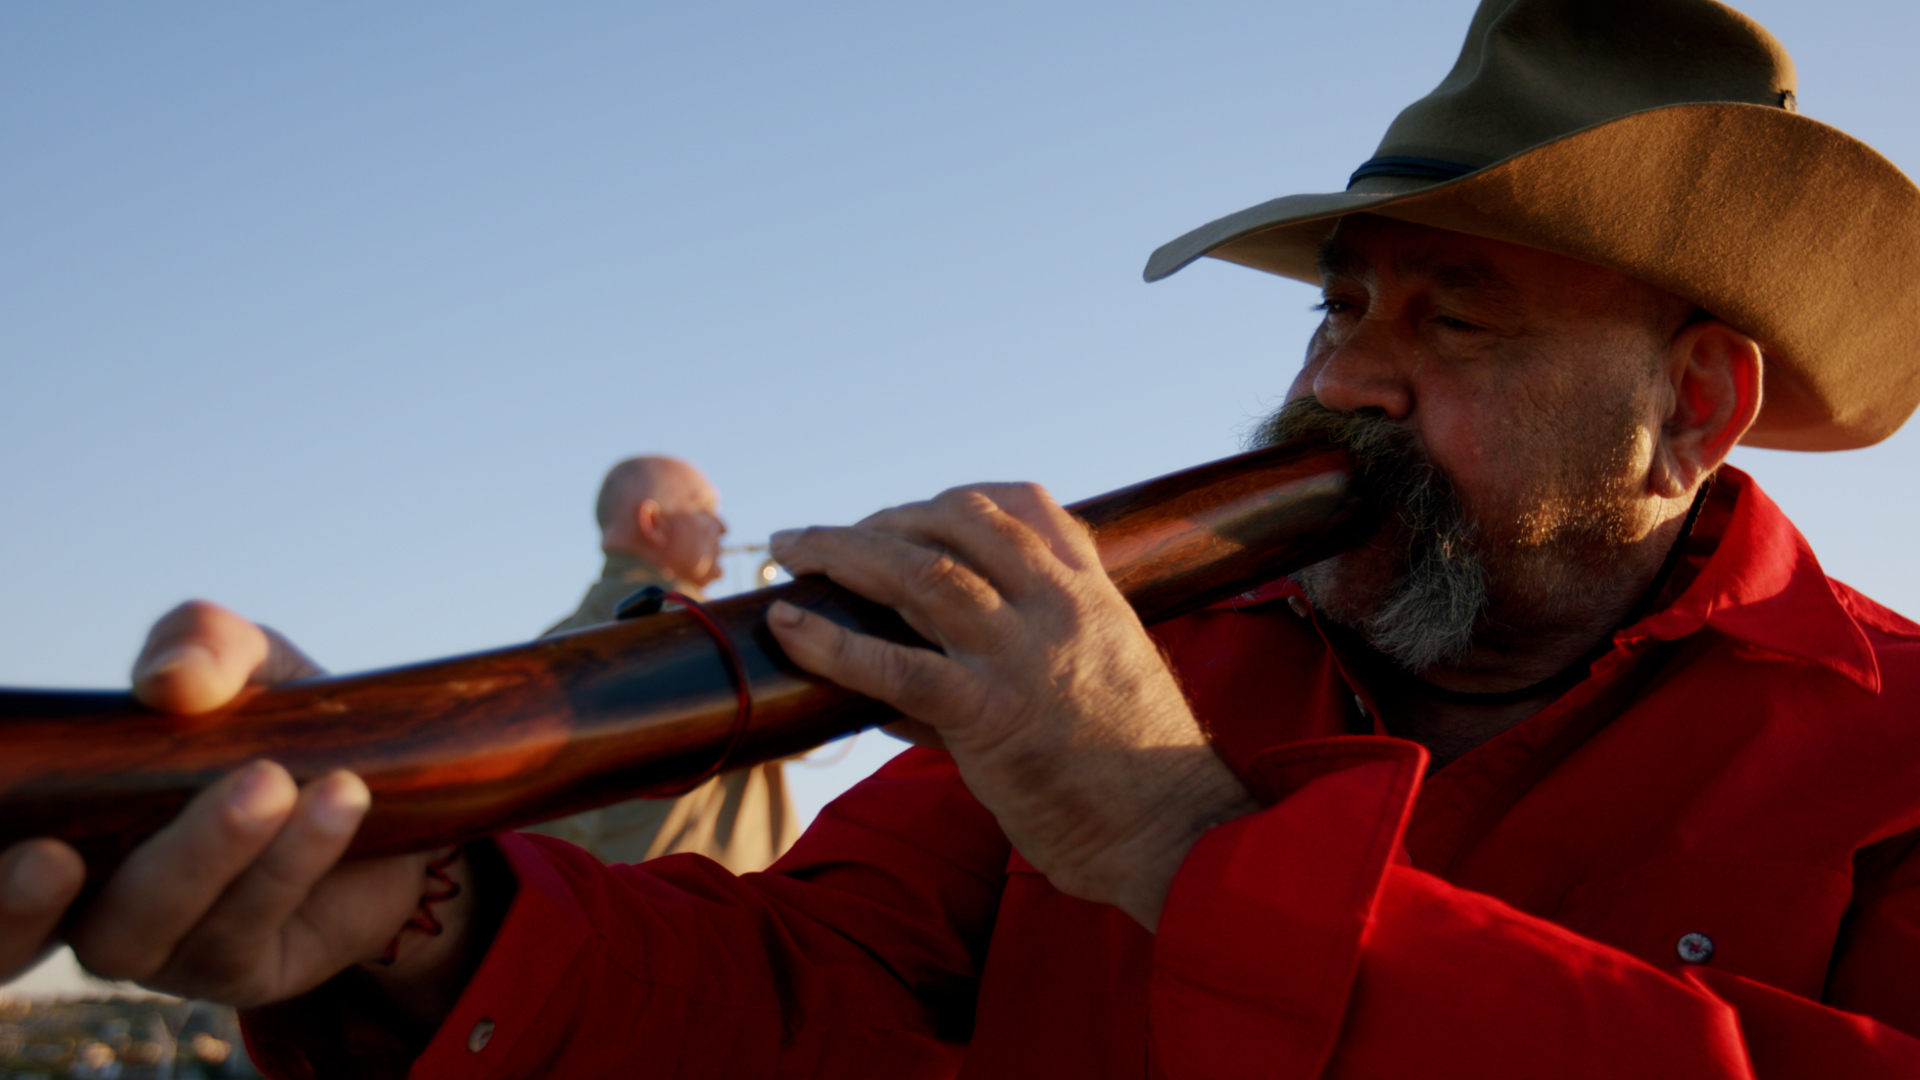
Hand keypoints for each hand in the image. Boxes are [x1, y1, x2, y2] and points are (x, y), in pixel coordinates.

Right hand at [0, 602, 477, 1022]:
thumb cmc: (277, 726)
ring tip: (276, 780)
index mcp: (63, 829)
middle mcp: (90, 901)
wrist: (384, 789)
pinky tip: (340, 801)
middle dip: (48, 896)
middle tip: (113, 831)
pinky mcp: (241, 970)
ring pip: (152, 924)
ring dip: (212, 851)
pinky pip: (248, 925)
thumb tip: (170, 681)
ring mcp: (163, 949)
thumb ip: (202, 647)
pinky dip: (294, 859)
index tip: (30, 849)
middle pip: (33, 934)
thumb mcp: (245, 666)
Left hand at [768, 484, 1259, 929]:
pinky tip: (789, 626)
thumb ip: (1016, 663)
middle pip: (957, 522)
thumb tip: (897, 700)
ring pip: (920, 575)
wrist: (1173, 832)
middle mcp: (1058, 608)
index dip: (952, 502)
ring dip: (843, 553)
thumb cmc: (1132, 772)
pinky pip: (897, 667)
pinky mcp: (990, 715)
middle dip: (882, 519)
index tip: (906, 519)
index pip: (1024, 504)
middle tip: (826, 538)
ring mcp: (1023, 656)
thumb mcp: (1099, 681)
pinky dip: (833, 642)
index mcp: (1092, 593)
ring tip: (790, 554)